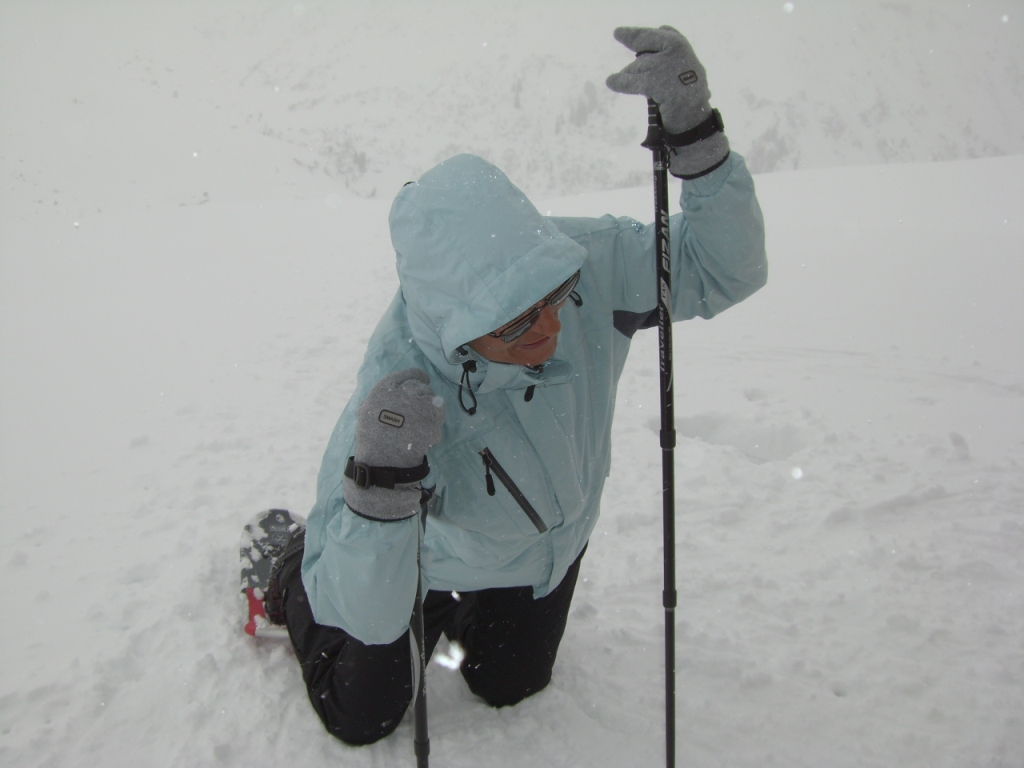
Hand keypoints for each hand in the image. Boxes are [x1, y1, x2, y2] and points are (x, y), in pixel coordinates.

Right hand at [344, 368, 444, 520]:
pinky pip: (439, 413)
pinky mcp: (431, 418)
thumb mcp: (368, 411)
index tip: (423, 379)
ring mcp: (419, 404)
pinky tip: (425, 433)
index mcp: (385, 389)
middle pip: (420, 387)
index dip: (416, 376)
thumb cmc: (373, 439)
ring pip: (432, 398)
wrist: (383, 461)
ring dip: (429, 409)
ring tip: (420, 424)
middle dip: (421, 396)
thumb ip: (385, 397)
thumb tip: (403, 389)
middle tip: (418, 410)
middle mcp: (402, 392)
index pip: (407, 375)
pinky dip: (435, 422)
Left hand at [607, 25, 728, 177]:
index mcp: (684, 49)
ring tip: (623, 79)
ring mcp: (667, 66)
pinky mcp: (656, 82)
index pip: (664, 33)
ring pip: (638, 65)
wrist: (695, 121)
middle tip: (618, 33)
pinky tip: (611, 82)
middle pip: (646, 44)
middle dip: (632, 38)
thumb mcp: (685, 73)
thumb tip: (644, 54)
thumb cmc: (690, 100)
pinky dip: (620, 82)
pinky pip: (632, 81)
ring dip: (630, 74)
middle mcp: (677, 51)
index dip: (646, 33)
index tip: (629, 31)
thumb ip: (670, 59)